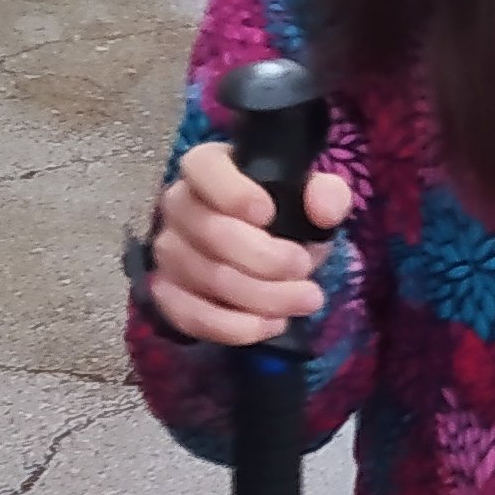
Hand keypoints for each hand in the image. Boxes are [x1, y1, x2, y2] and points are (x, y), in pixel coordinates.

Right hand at [142, 140, 354, 346]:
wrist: (265, 255)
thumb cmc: (283, 216)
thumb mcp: (312, 198)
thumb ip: (326, 194)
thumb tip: (325, 208)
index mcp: (207, 167)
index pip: (203, 168)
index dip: (234, 193)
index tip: (269, 214)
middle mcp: (177, 205)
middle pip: (211, 234)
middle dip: (266, 259)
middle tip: (305, 268)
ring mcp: (167, 251)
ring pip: (207, 278)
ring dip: (262, 296)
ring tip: (304, 299)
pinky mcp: (167, 294)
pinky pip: (190, 315)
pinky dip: (233, 327)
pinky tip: (270, 325)